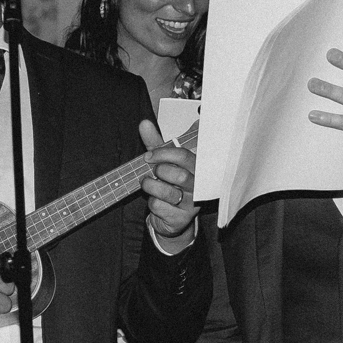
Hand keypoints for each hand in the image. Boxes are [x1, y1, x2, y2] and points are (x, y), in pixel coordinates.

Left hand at [138, 119, 197, 247]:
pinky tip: (156, 202)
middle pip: (179, 175)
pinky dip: (152, 203)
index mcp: (196, 168)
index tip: (149, 156)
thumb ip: (154, 143)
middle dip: (159, 171)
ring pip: (168, 192)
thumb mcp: (162, 161)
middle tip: (152, 172)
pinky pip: (160, 207)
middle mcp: (198, 186)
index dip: (164, 154)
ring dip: (151, 186)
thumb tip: (144, 123)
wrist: (171, 217)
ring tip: (148, 185)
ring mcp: (191, 204)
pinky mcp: (181, 219)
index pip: (185, 156)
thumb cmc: (169, 184)